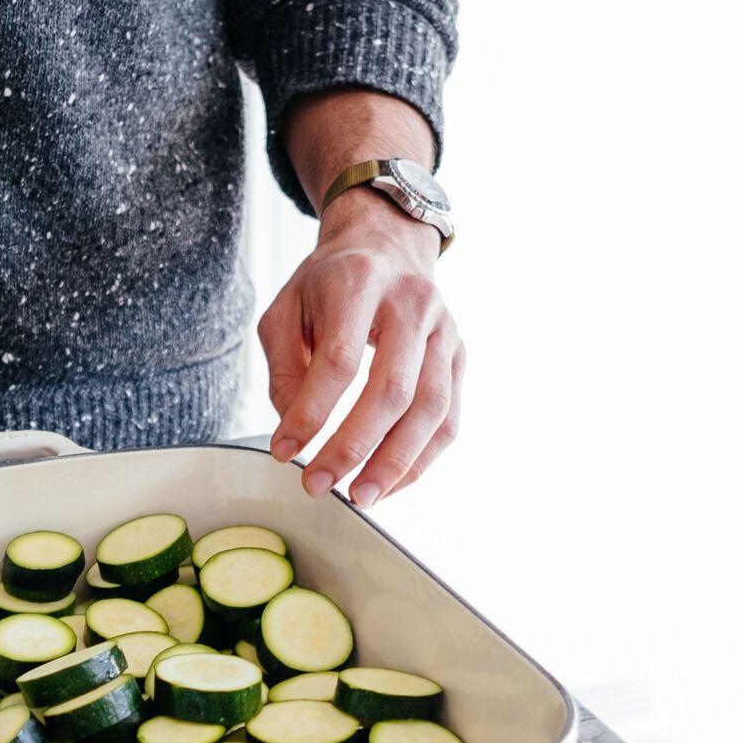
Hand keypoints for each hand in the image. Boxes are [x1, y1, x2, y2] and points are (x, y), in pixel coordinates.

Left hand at [258, 187, 463, 504]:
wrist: (386, 246)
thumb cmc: (327, 285)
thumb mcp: (286, 312)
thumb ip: (284, 369)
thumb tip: (295, 431)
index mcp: (359, 284)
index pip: (339, 359)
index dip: (311, 412)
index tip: (282, 450)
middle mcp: (411, 304)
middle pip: (391, 388)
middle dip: (353, 446)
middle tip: (319, 484)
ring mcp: (444, 331)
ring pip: (430, 407)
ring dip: (395, 461)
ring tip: (360, 496)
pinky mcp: (459, 356)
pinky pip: (449, 417)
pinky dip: (421, 458)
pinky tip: (390, 482)